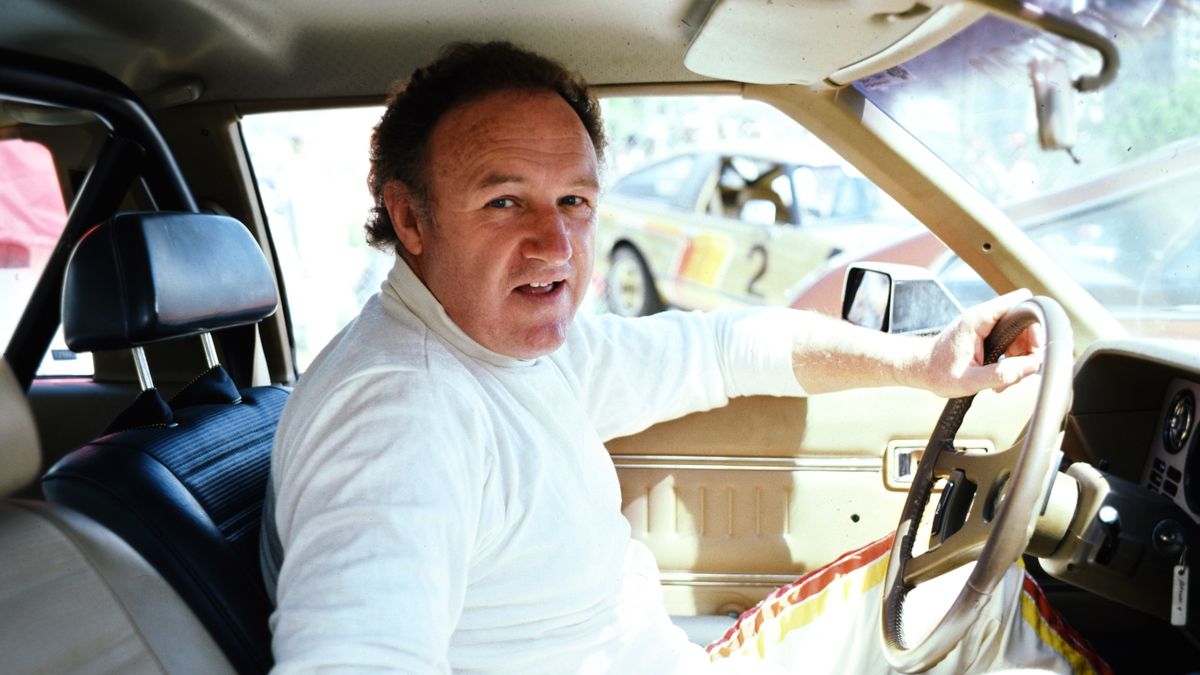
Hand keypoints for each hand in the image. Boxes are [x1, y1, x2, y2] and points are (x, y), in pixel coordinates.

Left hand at [922, 289, 1044, 397]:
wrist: (918, 370)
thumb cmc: (937, 373)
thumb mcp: (969, 380)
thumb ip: (1000, 374)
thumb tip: (1030, 367)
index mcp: (979, 319)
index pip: (1020, 301)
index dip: (1034, 323)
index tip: (1033, 349)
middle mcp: (984, 317)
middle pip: (1024, 322)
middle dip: (1028, 348)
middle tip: (1019, 372)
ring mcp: (985, 326)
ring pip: (1019, 336)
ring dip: (1019, 359)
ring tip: (1004, 381)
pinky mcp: (985, 336)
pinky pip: (1009, 344)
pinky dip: (1010, 361)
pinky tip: (998, 378)